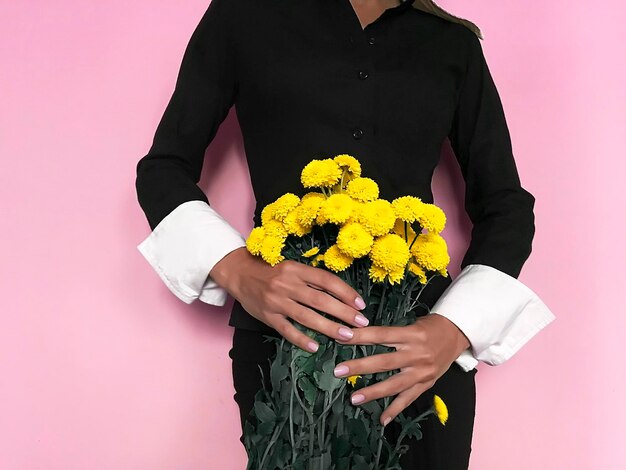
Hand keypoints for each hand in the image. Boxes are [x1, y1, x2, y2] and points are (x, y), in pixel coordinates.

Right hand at [209, 247, 369, 351]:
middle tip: (361, 323)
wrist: (240, 273)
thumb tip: (340, 295)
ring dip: (329, 327)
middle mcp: (287, 284)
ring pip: (306, 316)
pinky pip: (286, 330)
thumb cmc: (272, 271)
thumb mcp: (292, 268)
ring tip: (346, 336)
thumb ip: (312, 280)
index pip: (326, 280)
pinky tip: (315, 347)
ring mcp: (276, 301)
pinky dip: (301, 339)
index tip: (360, 304)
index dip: (345, 292)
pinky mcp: (267, 316)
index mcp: (296, 269)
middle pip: (320, 300)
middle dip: (343, 312)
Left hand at [332, 313, 470, 425]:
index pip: (381, 335)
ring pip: (394, 384)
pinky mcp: (427, 383)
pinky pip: (408, 398)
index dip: (360, 337)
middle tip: (339, 371)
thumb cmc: (431, 326)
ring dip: (373, 392)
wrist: (458, 334)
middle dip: (360, 367)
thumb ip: (390, 333)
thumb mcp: (412, 323)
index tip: (341, 338)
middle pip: (384, 362)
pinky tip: (382, 419)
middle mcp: (417, 354)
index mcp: (411, 334)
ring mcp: (422, 371)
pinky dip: (395, 410)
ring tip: (354, 398)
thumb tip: (359, 336)